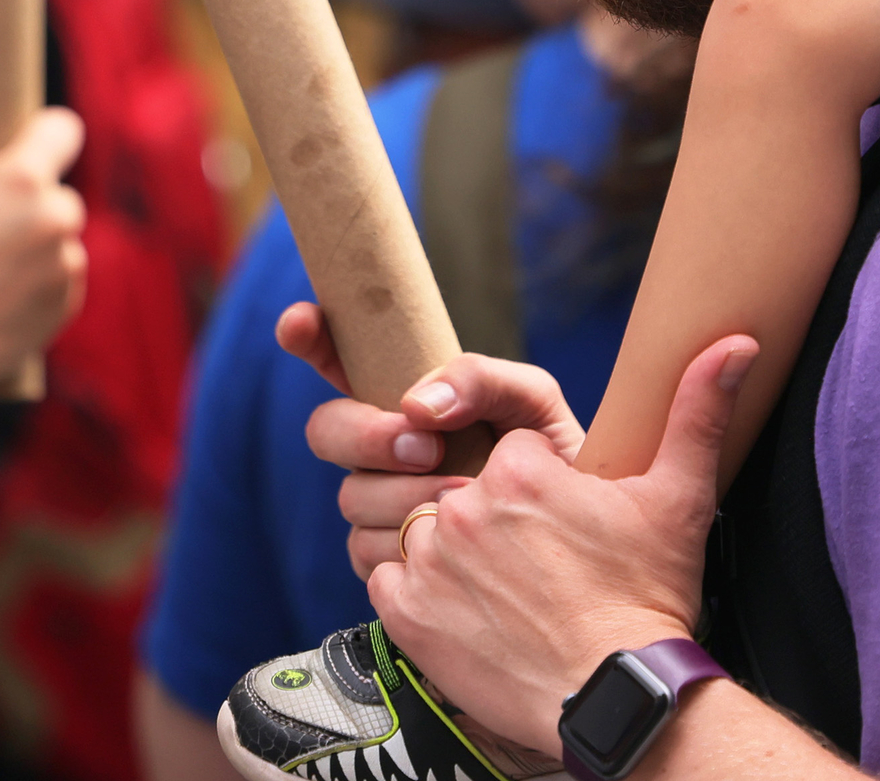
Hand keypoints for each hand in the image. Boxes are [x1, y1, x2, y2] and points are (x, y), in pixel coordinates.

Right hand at [0, 109, 86, 402]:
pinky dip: (39, 282)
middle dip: (29, 202)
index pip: (63, 128)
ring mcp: (64, 267)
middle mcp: (54, 219)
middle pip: (58, 192)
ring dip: (35, 245)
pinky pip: (61, 279)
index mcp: (21, 179)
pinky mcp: (65, 308)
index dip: (44, 132)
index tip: (31, 141)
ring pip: (60, 239)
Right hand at [279, 308, 580, 578]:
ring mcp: (378, 503)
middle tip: (422, 447)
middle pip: (326, 429)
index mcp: (409, 396)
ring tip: (465, 496)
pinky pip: (366, 549)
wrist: (580, 544)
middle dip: (366, 435)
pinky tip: (450, 542)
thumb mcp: (532, 402)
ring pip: (351, 495)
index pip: (341, 357)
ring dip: (404, 496)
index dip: (310, 334)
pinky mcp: (385, 559)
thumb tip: (417, 404)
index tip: (299, 321)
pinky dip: (409, 542)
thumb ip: (481, 379)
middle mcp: (382, 448)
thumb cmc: (556, 463)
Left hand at [373, 337, 752, 754]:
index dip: (533, 489)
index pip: (504, 453)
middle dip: (487, 520)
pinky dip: (415, 592)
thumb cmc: (649, 600)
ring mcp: (431, 561)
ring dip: (446, 552)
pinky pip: (385, 579)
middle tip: (531, 566)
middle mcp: (465, 506)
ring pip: (416, 530)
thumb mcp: (680, 499)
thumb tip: (738, 341)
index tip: (559, 525)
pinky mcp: (408, 614)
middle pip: (457, 489)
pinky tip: (464, 611)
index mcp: (520, 467)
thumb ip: (697, 411)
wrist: (620, 698)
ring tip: (497, 589)